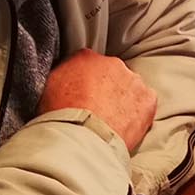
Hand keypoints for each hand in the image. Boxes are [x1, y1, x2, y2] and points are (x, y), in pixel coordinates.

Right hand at [38, 49, 157, 151]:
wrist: (81, 136)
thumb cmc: (59, 116)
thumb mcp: (47, 89)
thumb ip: (61, 77)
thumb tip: (65, 79)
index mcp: (85, 57)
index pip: (87, 63)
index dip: (84, 81)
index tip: (82, 94)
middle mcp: (112, 63)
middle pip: (111, 73)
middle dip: (106, 89)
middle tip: (97, 109)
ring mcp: (133, 80)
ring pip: (130, 87)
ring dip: (123, 99)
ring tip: (111, 120)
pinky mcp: (148, 99)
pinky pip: (145, 103)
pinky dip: (139, 112)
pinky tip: (126, 125)